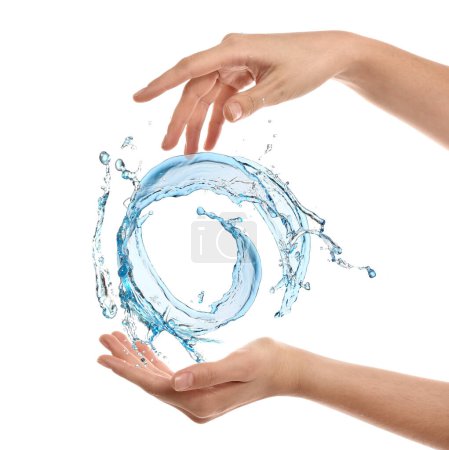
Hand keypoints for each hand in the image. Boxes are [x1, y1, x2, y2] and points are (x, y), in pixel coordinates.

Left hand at [97, 332, 297, 421]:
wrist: (283, 369)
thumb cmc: (265, 362)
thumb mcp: (240, 364)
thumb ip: (208, 373)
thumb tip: (175, 381)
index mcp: (200, 401)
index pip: (155, 386)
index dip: (127, 370)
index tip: (104, 356)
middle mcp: (193, 404)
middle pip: (150, 382)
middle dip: (126, 360)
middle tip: (104, 337)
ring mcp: (195, 398)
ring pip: (156, 378)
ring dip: (136, 359)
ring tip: (118, 337)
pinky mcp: (199, 389)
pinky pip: (168, 376)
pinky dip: (153, 361)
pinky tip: (143, 347)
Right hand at [133, 31, 355, 153]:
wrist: (329, 55)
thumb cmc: (307, 65)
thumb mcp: (280, 88)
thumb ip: (251, 102)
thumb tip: (225, 117)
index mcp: (233, 50)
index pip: (189, 68)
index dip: (161, 84)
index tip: (138, 98)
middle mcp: (228, 56)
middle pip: (194, 90)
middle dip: (181, 120)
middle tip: (168, 147)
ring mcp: (234, 67)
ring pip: (206, 98)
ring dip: (197, 125)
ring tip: (189, 153)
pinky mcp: (242, 77)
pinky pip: (222, 101)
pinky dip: (217, 122)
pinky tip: (210, 142)